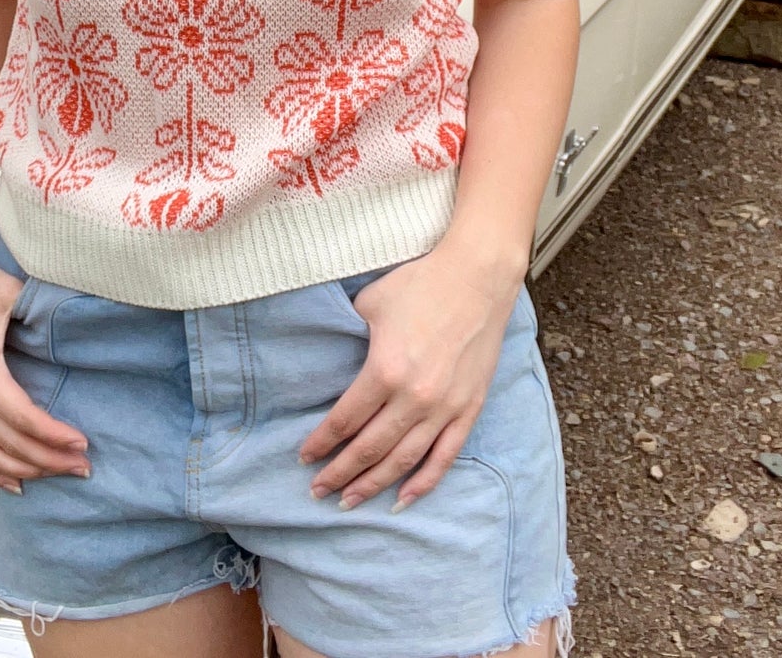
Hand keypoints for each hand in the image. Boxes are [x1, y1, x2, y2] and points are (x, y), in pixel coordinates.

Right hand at [0, 239, 90, 492]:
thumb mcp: (12, 293)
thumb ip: (42, 311)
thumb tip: (77, 328)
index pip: (21, 418)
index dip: (53, 435)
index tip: (82, 441)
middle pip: (10, 445)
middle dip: (50, 460)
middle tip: (84, 465)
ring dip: (27, 472)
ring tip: (61, 473)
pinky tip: (19, 484)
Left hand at [298, 234, 521, 511]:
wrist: (477, 278)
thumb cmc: (420, 284)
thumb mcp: (370, 303)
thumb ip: (349, 336)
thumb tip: (333, 357)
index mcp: (385, 371)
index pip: (345, 420)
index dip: (321, 443)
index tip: (303, 458)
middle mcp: (414, 398)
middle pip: (369, 449)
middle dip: (339, 473)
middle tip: (318, 491)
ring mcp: (445, 408)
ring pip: (403, 462)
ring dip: (373, 485)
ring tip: (349, 502)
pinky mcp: (469, 410)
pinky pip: (443, 457)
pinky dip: (422, 483)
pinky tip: (402, 499)